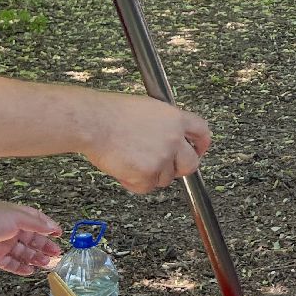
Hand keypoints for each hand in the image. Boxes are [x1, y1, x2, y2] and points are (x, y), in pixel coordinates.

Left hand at [0, 200, 63, 275]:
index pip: (37, 222)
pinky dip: (20, 268)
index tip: (59, 234)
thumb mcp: (18, 218)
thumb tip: (53, 227)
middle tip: (56, 255)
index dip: (48, 228)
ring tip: (47, 265)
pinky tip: (29, 271)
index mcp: (17, 217)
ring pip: (23, 253)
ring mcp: (3, 245)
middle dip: (44, 247)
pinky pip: (10, 264)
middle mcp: (11, 231)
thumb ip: (37, 224)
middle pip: (32, 240)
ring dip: (35, 258)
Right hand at [83, 93, 210, 193]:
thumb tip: (168, 136)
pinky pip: (146, 187)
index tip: (198, 150)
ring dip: (151, 174)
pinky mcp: (148, 174)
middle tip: (163, 166)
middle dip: (179, 168)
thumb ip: (164, 124)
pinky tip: (123, 168)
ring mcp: (162, 158)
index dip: (201, 144)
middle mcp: (173, 139)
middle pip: (190, 163)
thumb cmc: (110, 113)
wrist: (93, 122)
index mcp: (175, 118)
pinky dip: (134, 183)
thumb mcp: (147, 108)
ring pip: (165, 178)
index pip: (202, 132)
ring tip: (131, 159)